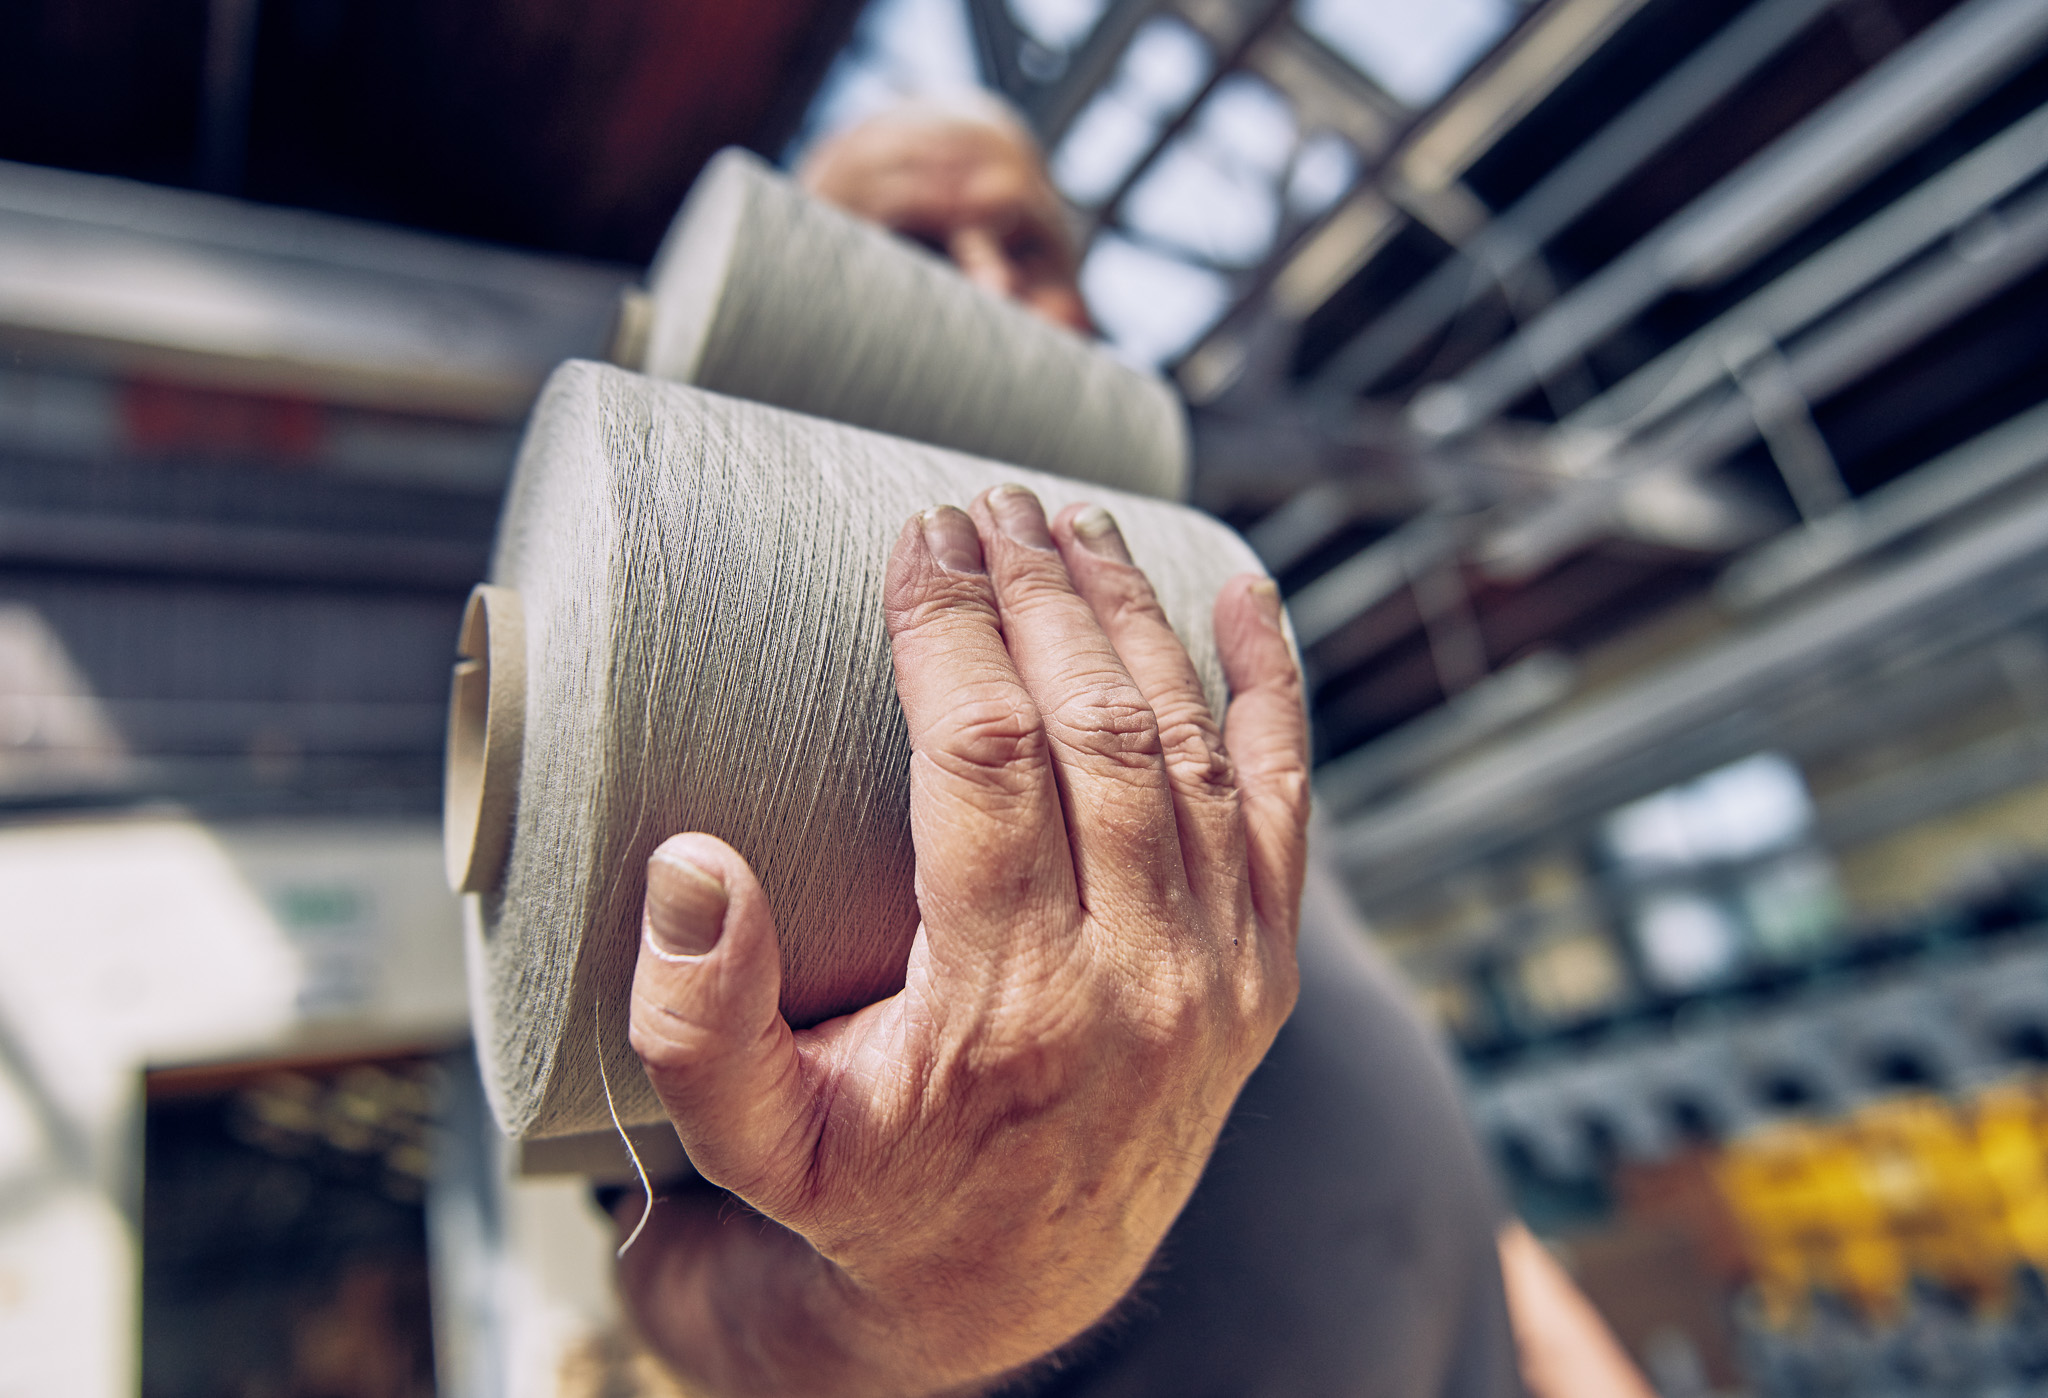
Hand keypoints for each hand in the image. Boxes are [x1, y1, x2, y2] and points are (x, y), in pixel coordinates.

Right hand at [618, 485, 1308, 1395]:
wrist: (1013, 1288)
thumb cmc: (869, 1193)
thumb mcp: (754, 1140)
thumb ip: (699, 1019)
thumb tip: (687, 865)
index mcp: (1007, 1006)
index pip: (989, 762)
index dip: (951, 632)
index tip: (914, 542)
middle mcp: (1137, 982)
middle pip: (1097, 728)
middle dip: (1039, 596)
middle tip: (984, 509)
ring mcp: (1217, 976)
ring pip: (1187, 747)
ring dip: (1130, 619)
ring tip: (1069, 528)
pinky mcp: (1260, 974)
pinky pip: (1286, 805)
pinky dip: (1271, 691)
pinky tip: (1242, 595)